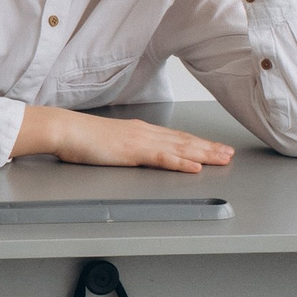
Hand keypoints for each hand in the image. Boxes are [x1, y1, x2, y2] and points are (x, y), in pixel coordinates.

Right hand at [17, 109, 233, 172]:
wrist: (67, 130)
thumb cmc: (81, 137)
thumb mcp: (108, 142)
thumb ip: (124, 147)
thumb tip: (131, 153)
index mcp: (140, 132)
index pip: (175, 137)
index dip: (197, 142)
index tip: (213, 147)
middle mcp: (145, 133)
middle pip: (184, 141)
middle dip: (209, 148)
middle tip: (228, 153)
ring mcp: (141, 142)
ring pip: (180, 148)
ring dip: (203, 154)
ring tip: (222, 159)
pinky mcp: (133, 152)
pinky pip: (162, 158)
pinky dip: (181, 163)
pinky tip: (194, 167)